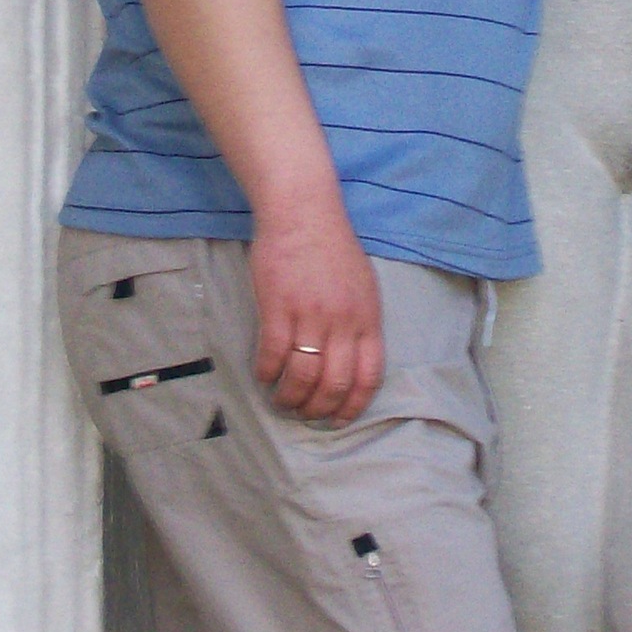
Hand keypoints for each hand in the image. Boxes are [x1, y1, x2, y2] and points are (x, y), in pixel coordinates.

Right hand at [249, 199, 384, 423]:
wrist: (303, 211)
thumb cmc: (332, 247)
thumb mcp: (362, 285)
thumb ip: (360, 322)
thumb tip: (352, 359)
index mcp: (367, 318)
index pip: (368, 377)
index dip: (352, 406)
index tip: (338, 419)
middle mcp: (342, 322)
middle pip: (334, 384)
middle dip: (318, 409)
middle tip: (304, 413)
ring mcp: (310, 315)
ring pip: (302, 376)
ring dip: (290, 397)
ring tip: (281, 399)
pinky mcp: (278, 307)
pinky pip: (273, 354)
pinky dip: (267, 372)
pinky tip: (263, 374)